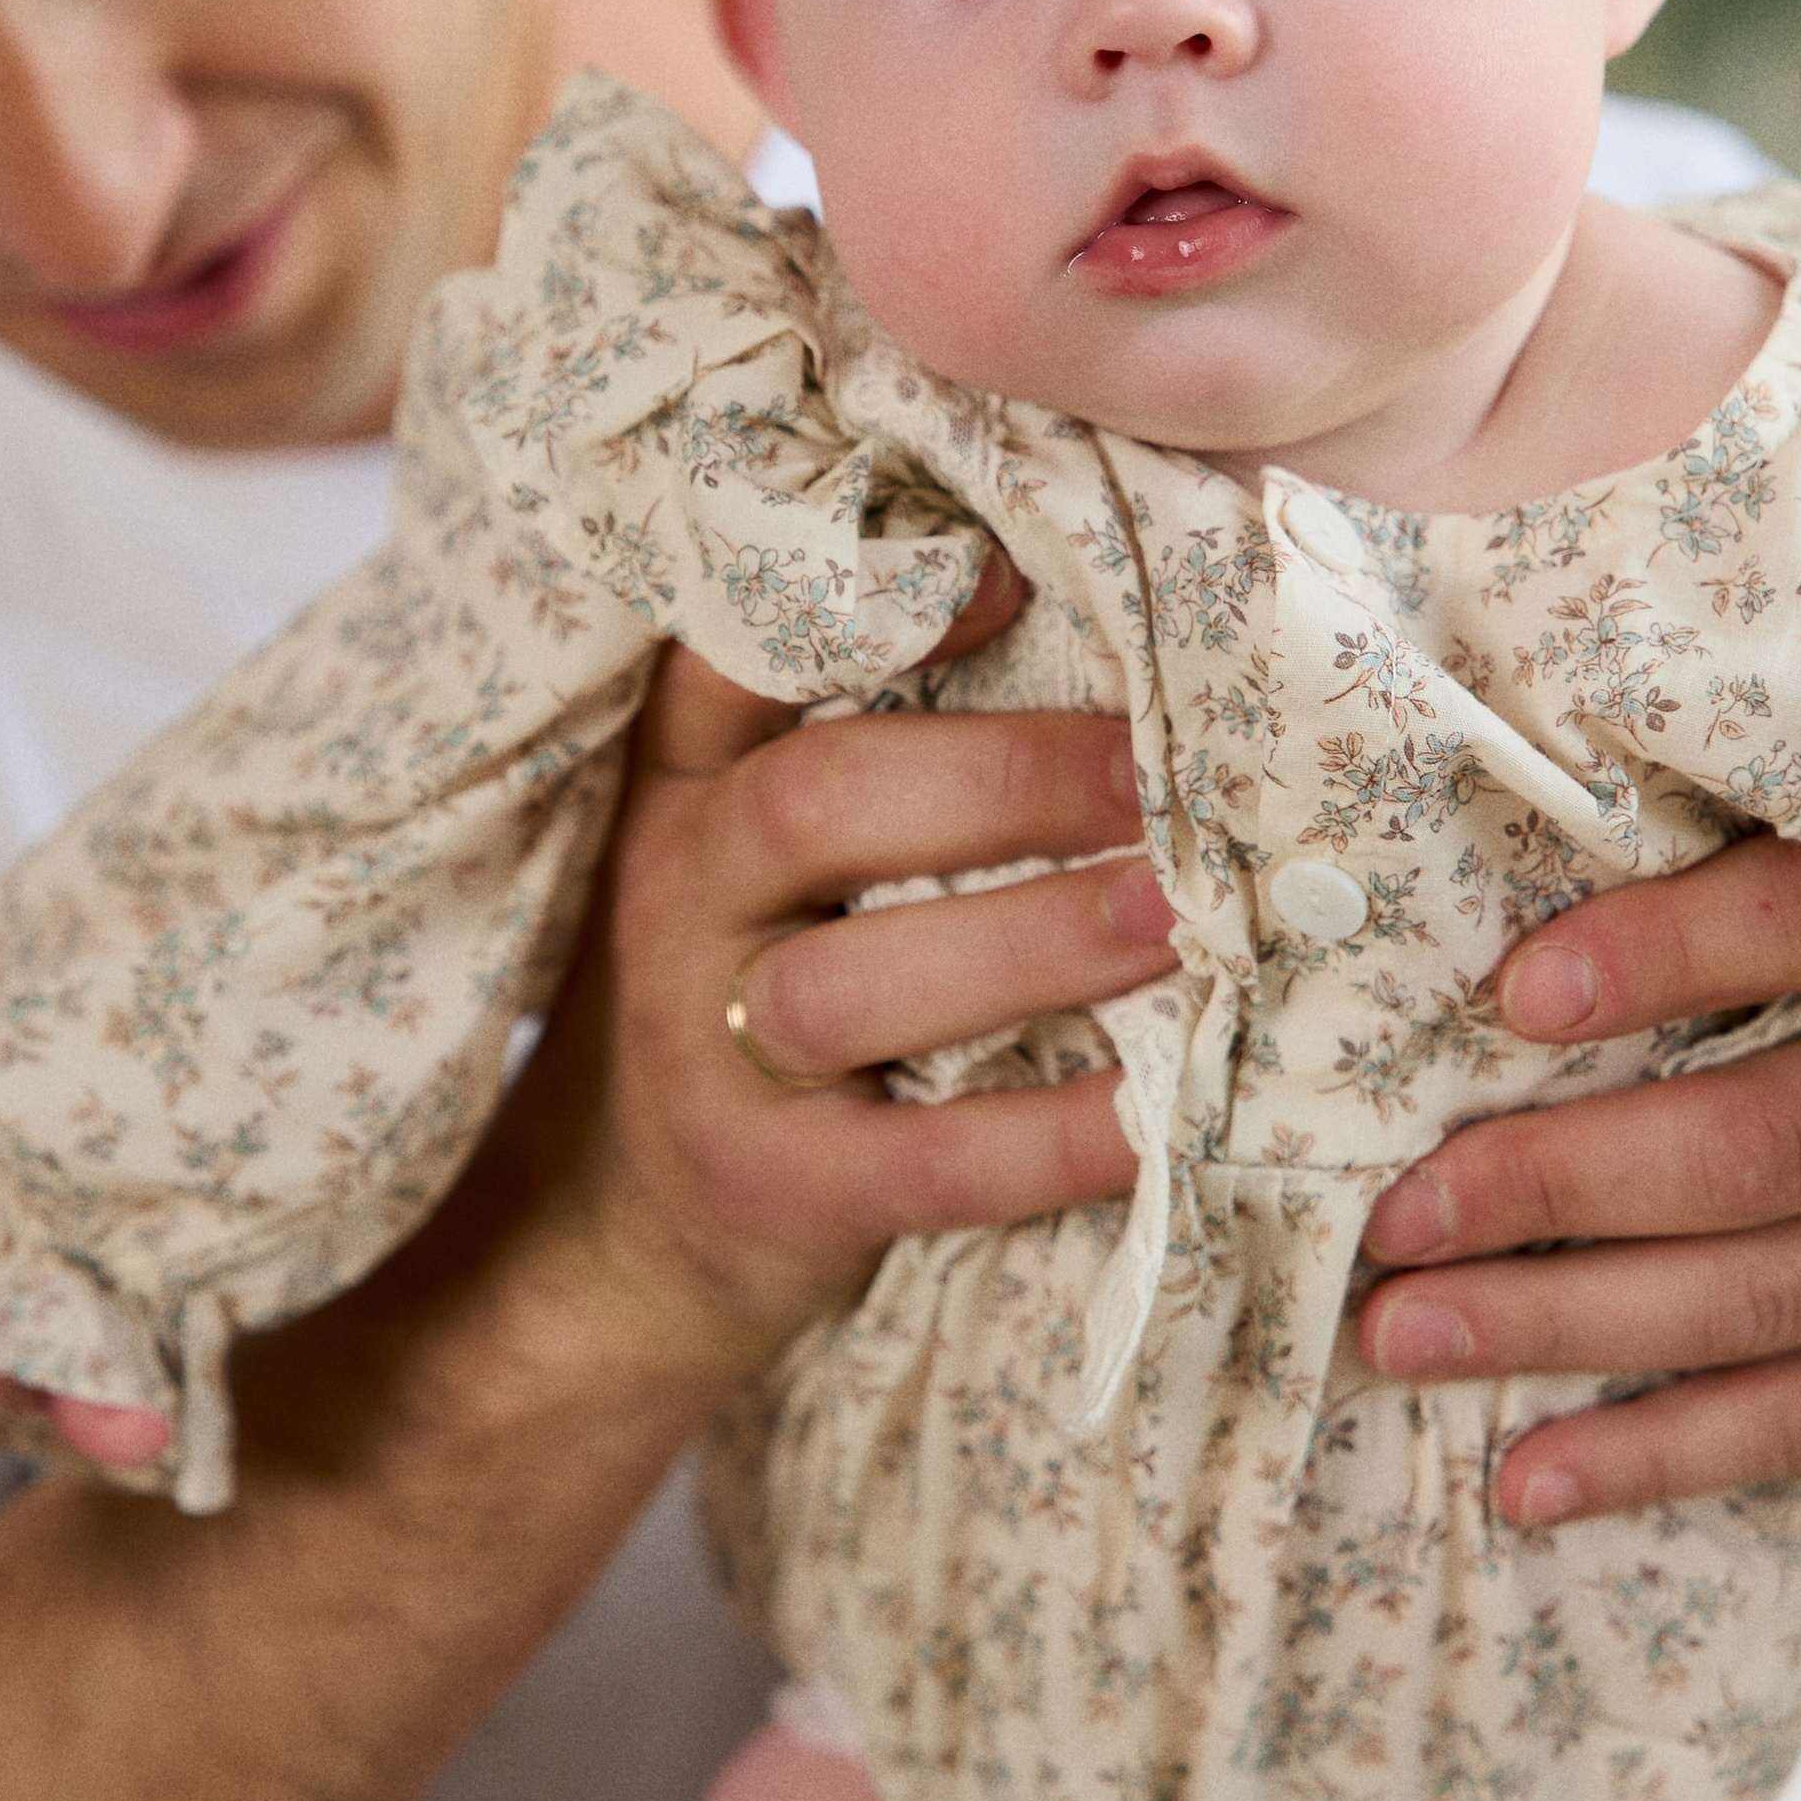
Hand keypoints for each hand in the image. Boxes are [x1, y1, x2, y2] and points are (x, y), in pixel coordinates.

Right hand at [500, 551, 1174, 1394]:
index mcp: (691, 790)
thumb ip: (866, 745)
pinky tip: (1162, 1111)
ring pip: (856, 983)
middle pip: (817, 804)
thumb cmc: (751, 993)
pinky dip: (1052, 1138)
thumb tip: (1082, 620)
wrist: (618, 1232)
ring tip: (1181, 916)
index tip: (1009, 568)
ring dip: (1035, 941)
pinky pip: (925, 1160)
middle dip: (1009, 779)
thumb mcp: (754, 858)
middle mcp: (679, 898)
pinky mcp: (770, 1190)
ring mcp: (710, 1051)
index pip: (734, 662)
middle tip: (1168, 770)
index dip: (857, 604)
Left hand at [1353, 842, 1800, 1526]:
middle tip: (1393, 1221)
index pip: (1799, 917)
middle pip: (1752, 1146)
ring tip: (1406, 1337)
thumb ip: (1727, 891)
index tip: (1505, 994)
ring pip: (1762, 1298)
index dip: (1654, 957)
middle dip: (1550, 1190)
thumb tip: (1494, 942)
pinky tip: (1527, 1476)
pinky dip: (1661, 1453)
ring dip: (1565, 1329)